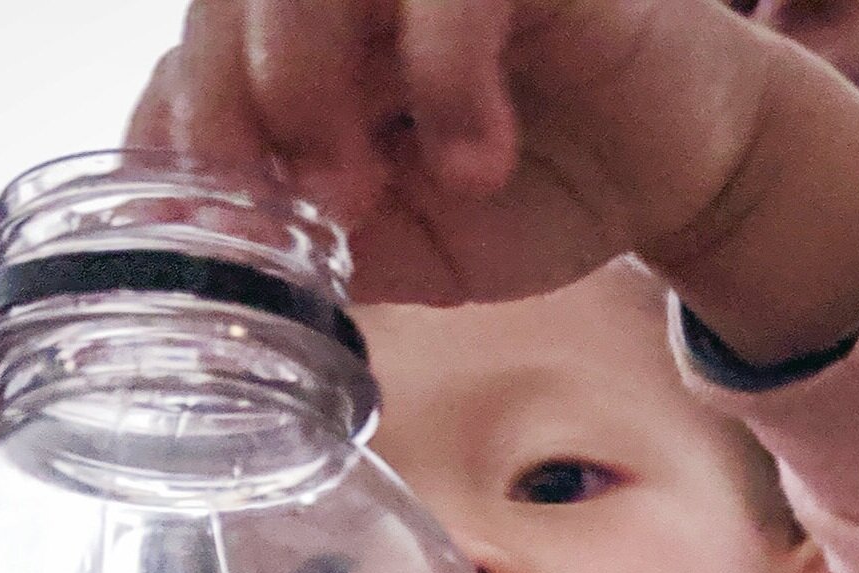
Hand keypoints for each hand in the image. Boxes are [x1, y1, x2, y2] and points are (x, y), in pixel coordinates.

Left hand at [129, 0, 783, 304]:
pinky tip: (476, 166)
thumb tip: (228, 261)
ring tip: (367, 190)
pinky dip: (445, 83)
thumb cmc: (547, 196)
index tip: (202, 232)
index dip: (176, 140)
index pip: (191, 65)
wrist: (682, 172)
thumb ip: (327, 245)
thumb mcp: (418, 250)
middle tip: (299, 209)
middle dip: (232, 114)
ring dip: (311, 84)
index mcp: (312, 52)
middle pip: (227, 3)